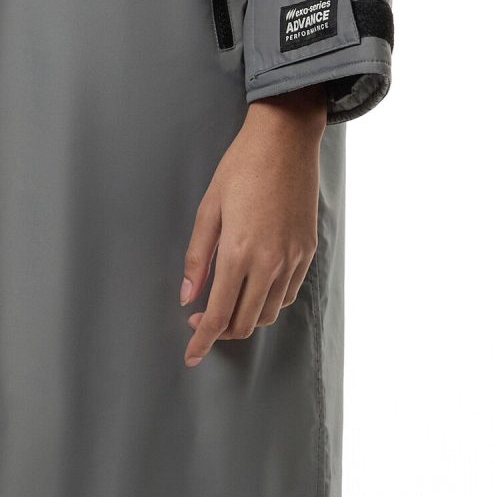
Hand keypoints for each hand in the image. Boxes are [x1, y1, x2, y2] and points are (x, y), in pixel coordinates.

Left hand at [180, 90, 323, 365]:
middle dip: (221, 332)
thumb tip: (187, 295)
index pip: (218, 314)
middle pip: (245, 322)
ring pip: (269, 312)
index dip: (202, 340)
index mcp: (240, 252)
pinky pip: (288, 293)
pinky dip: (269, 302)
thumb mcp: (208, 209)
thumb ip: (198, 257)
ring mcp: (293, 258)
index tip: (191, 356)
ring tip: (226, 304)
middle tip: (201, 321)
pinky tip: (254, 288)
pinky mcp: (308, 251)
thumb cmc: (241, 168)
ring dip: (245, 318)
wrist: (286, 141)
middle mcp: (270, 262)